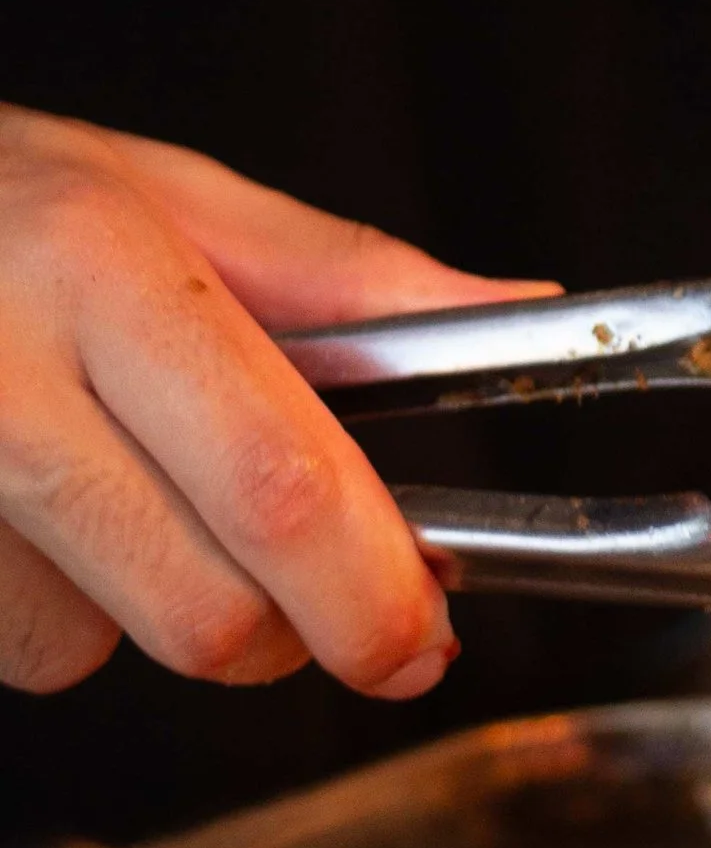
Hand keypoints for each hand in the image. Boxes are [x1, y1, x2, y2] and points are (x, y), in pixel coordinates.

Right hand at [0, 107, 550, 701]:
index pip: (273, 473)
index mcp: (99, 265)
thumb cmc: (2, 202)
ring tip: (130, 487)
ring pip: (101, 648)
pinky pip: (23, 654)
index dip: (368, 585)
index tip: (422, 628)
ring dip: (159, 611)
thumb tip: (521, 310)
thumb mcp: (174, 192)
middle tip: (317, 588)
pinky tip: (44, 515)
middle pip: (199, 607)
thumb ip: (348, 280)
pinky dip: (63, 613)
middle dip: (290, 631)